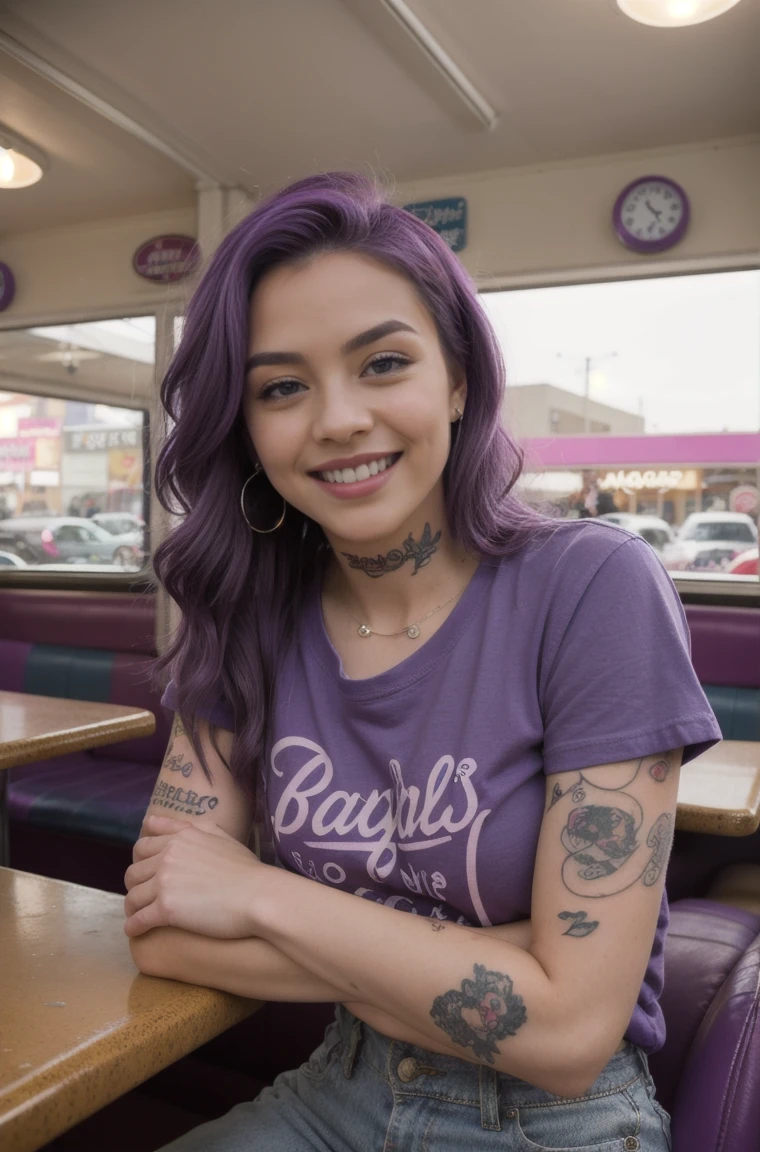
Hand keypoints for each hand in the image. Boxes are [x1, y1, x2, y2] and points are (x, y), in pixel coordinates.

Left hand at [124, 814, 262, 938]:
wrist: (258, 896)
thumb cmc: (246, 869)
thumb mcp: (220, 836)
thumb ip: (190, 827)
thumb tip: (160, 822)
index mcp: (180, 838)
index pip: (142, 846)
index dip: (139, 860)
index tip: (144, 871)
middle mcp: (167, 856)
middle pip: (133, 872)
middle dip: (135, 885)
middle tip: (143, 896)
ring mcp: (165, 882)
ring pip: (132, 896)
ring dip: (132, 907)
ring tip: (138, 915)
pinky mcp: (166, 909)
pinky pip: (138, 919)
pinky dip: (133, 926)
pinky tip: (136, 931)